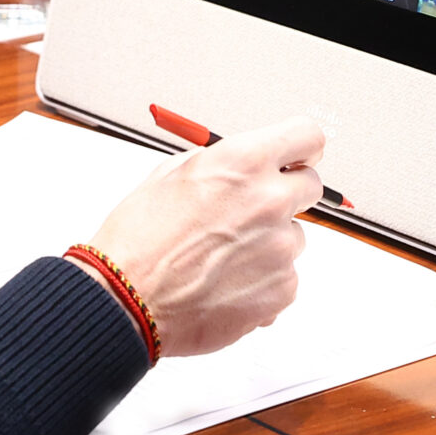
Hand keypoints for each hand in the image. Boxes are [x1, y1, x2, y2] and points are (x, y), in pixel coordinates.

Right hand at [77, 117, 323, 357]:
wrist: (126, 298)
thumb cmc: (138, 238)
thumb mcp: (171, 175)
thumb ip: (219, 164)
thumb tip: (245, 165)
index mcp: (242, 162)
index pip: (307, 136)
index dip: (300, 148)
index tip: (295, 157)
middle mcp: (269, 200)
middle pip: (310, 186)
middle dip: (286, 194)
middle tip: (249, 211)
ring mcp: (280, 248)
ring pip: (293, 235)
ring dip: (269, 241)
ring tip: (221, 255)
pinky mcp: (282, 289)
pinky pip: (285, 276)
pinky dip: (262, 278)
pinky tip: (224, 281)